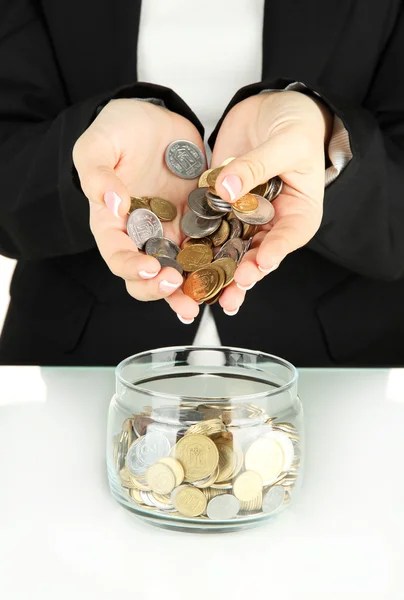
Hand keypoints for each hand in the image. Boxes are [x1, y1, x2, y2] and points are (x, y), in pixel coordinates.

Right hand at [73, 99, 204, 321]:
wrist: (153, 117)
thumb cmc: (117, 130)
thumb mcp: (97, 146)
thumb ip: (98, 176)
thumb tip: (113, 205)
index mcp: (113, 224)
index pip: (117, 255)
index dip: (131, 267)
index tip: (150, 268)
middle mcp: (142, 234)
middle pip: (148, 275)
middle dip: (161, 288)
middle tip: (178, 287)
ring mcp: (171, 230)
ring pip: (181, 269)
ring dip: (191, 287)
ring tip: (207, 298)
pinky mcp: (197, 222)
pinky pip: (207, 247)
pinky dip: (216, 261)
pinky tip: (231, 270)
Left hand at [211, 90, 332, 313]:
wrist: (274, 109)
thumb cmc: (296, 124)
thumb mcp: (286, 143)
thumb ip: (257, 166)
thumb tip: (225, 190)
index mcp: (298, 213)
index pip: (289, 237)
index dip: (274, 252)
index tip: (260, 264)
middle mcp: (270, 222)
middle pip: (257, 254)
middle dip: (242, 275)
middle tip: (229, 293)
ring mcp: (243, 216)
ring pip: (230, 249)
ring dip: (216, 270)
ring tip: (203, 291)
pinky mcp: (220, 206)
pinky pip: (208, 227)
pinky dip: (196, 244)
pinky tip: (182, 261)